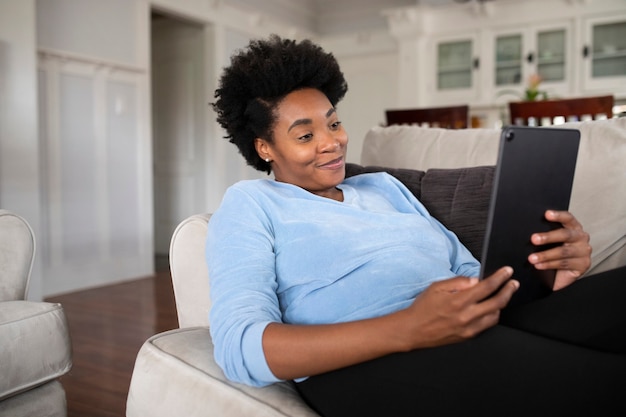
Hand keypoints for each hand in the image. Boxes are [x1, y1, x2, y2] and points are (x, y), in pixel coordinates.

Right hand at [398, 267, 517, 349]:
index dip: (500, 277)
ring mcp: (468, 328)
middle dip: (509, 290)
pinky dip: (492, 315)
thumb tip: (476, 280)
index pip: (486, 287)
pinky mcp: (468, 336)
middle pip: (497, 302)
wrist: (413, 330)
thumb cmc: (422, 308)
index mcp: (458, 301)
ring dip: (502, 304)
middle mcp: (466, 315)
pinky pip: (487, 325)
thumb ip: (458, 282)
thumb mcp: (436, 287)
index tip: (507, 271)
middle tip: (514, 283)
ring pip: (495, 315)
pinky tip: (491, 309)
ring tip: (503, 295)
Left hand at [528, 210, 591, 289]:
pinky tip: (539, 265)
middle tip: (534, 239)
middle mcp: (581, 237)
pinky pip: (563, 263)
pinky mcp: (583, 264)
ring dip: (545, 255)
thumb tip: (530, 231)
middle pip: (565, 235)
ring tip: (532, 258)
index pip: (568, 218)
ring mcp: (583, 251)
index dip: (558, 215)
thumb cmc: (554, 253)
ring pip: (563, 251)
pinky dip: (549, 264)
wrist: (562, 273)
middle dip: (548, 237)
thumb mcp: (550, 242)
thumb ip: (546, 233)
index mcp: (574, 228)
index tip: (547, 214)